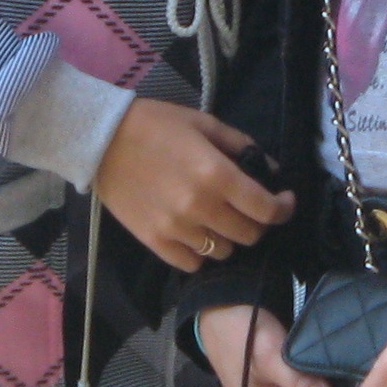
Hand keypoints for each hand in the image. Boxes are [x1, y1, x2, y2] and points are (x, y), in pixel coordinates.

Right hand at [93, 100, 294, 272]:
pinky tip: (197, 233)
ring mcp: (176, 228)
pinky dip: (201, 252)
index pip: (266, 209)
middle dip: (258, 223)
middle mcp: (200, 207)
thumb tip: (271, 170)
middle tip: (251, 210)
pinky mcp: (154, 241)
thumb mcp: (205, 123)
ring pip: (222, 252)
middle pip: (248, 235)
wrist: (102, 140)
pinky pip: (192, 263)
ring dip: (228, 238)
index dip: (284, 209)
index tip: (285, 202)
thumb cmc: (156, 125)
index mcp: (216, 175)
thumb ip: (242, 146)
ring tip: (220, 220)